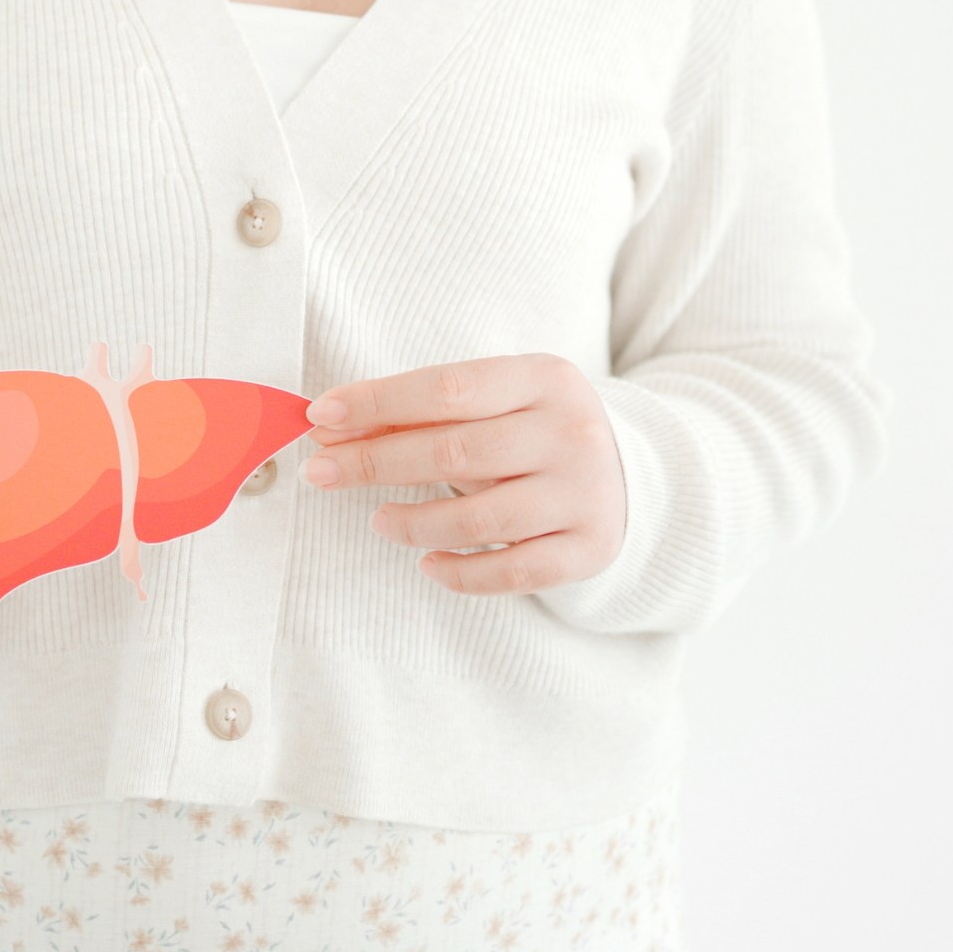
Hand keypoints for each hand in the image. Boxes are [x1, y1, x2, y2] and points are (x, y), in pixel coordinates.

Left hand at [301, 354, 625, 593]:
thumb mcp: (498, 402)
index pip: (449, 388)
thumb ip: (426, 413)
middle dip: (375, 462)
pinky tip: (427, 562)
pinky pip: (509, 572)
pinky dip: (458, 572)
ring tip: (379, 519)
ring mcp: (584, 494)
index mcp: (547, 379)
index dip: (378, 402)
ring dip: (412, 522)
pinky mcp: (588, 549)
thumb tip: (335, 428)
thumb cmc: (538, 432)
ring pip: (480, 519)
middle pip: (456, 452)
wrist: (631, 475)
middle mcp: (572, 433)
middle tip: (321, 471)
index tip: (321, 416)